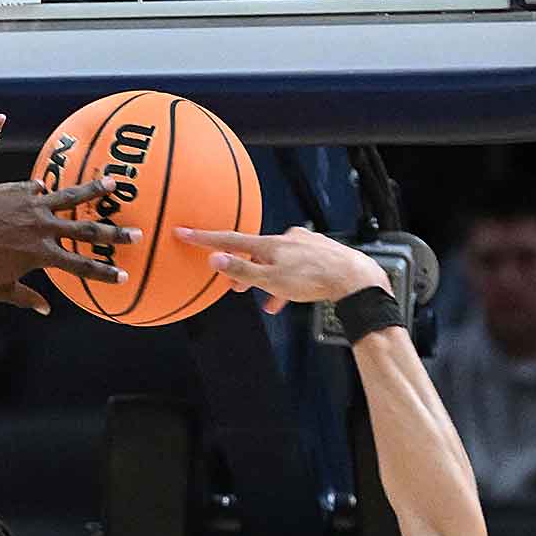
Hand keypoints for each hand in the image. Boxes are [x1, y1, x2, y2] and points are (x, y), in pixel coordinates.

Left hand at [0, 181, 131, 314]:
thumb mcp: (0, 290)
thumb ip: (26, 298)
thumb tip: (47, 310)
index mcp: (42, 256)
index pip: (81, 267)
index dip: (104, 274)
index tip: (123, 276)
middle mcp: (43, 228)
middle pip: (87, 232)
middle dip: (114, 234)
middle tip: (137, 233)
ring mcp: (32, 205)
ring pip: (70, 196)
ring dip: (94, 189)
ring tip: (114, 182)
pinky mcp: (18, 189)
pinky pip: (38, 188)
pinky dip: (44, 191)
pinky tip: (48, 188)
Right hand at [177, 224, 390, 315]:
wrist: (351, 277)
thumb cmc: (311, 280)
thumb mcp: (271, 280)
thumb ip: (242, 271)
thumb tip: (214, 259)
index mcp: (268, 244)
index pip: (228, 240)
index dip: (204, 239)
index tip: (184, 232)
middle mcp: (284, 238)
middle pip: (254, 253)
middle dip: (243, 270)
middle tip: (233, 287)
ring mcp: (301, 243)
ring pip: (276, 262)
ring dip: (268, 280)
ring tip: (268, 302)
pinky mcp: (316, 250)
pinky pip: (294, 266)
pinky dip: (287, 281)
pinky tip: (290, 296)